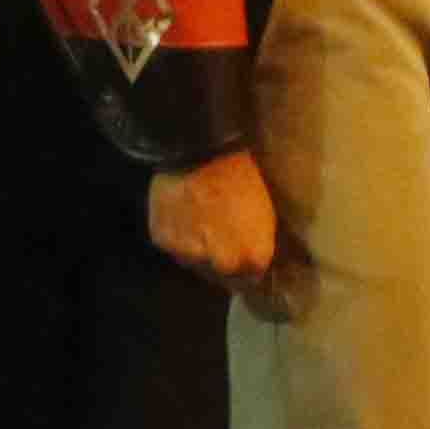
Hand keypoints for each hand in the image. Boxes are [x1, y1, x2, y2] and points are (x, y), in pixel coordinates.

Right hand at [146, 148, 278, 288]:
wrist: (200, 150)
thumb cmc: (241, 174)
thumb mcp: (265, 210)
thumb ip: (261, 242)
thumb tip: (258, 258)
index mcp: (254, 257)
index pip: (254, 279)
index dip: (248, 265)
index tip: (243, 253)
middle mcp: (223, 265)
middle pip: (223, 277)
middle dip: (223, 262)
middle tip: (220, 237)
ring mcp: (190, 255)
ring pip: (195, 263)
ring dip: (198, 251)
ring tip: (198, 224)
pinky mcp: (164, 242)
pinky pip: (173, 246)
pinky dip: (177, 236)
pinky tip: (181, 214)